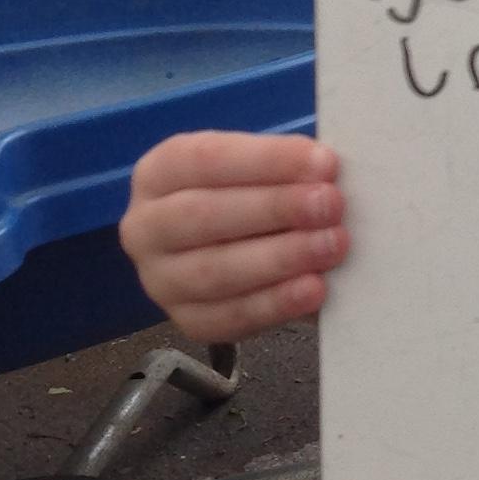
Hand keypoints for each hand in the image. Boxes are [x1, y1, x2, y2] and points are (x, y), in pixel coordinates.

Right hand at [120, 132, 349, 340]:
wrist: (241, 245)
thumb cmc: (252, 194)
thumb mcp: (259, 168)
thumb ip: (286, 168)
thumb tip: (328, 171)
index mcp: (159, 172)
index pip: (206, 159)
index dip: (268, 161)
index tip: (324, 163)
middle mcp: (146, 226)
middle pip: (204, 215)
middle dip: (275, 208)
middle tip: (331, 204)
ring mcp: (159, 279)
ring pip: (214, 271)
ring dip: (280, 257)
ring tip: (332, 245)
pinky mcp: (186, 320)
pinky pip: (228, 317)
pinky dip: (275, 304)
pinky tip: (314, 289)